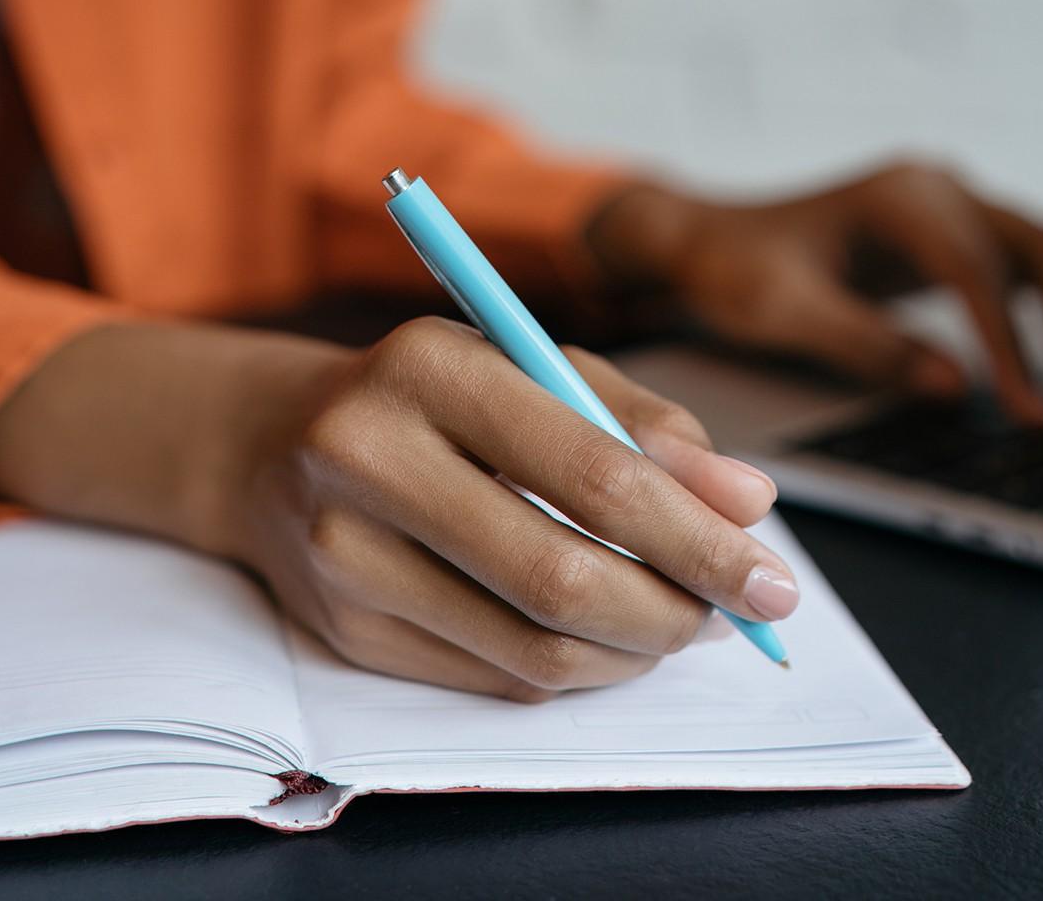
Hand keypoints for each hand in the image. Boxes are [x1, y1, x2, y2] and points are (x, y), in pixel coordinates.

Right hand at [0, 319, 793, 701]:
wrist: (271, 442)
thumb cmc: (429, 394)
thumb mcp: (532, 365)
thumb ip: (643, 422)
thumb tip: (747, 504)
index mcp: (429, 367)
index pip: (590, 471)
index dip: (697, 537)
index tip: (771, 575)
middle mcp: (367, 459)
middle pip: (559, 577)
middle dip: (677, 611)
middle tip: (737, 615)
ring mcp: (342, 556)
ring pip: (530, 647)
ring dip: (634, 651)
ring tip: (678, 621)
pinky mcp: (342, 631)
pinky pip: (493, 677)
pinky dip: (574, 668)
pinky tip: (603, 637)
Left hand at [587, 159, 1042, 423]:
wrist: (707, 241)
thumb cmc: (733, 268)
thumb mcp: (782, 312)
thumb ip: (864, 344)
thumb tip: (954, 385)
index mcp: (899, 197)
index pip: (979, 269)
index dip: (1015, 342)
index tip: (1032, 408)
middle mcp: (939, 189)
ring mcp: (953, 208)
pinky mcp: (955, 238)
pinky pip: (1032, 269)